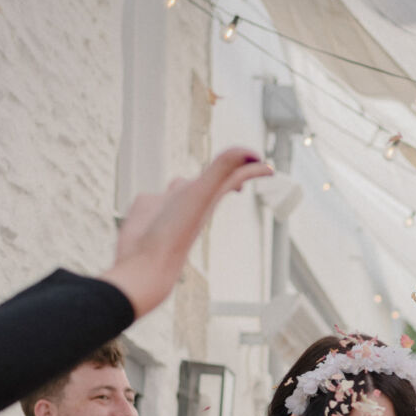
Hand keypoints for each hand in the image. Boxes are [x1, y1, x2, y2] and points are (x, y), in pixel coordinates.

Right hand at [102, 148, 270, 316]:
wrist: (146, 261)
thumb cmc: (176, 232)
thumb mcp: (202, 193)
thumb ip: (223, 169)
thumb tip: (250, 153)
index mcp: (208, 196)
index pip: (234, 176)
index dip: (251, 169)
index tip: (270, 168)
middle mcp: (190, 200)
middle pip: (211, 181)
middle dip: (226, 172)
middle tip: (241, 170)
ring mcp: (169, 205)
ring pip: (181, 187)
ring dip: (189, 182)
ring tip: (194, 183)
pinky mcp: (146, 209)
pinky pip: (154, 197)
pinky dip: (155, 194)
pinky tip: (154, 201)